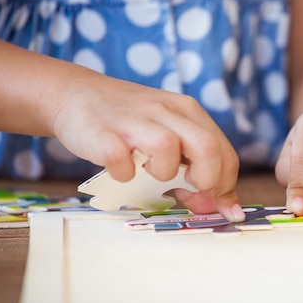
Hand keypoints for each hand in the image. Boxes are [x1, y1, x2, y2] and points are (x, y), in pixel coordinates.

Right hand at [51, 74, 244, 221]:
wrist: (75, 95)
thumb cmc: (130, 123)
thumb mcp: (169, 134)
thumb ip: (195, 165)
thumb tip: (216, 206)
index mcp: (188, 111)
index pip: (225, 152)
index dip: (226, 187)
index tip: (220, 208)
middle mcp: (166, 112)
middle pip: (207, 147)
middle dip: (206, 179)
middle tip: (188, 189)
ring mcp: (134, 121)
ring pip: (167, 148)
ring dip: (163, 172)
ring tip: (149, 172)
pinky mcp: (102, 133)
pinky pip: (121, 160)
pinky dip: (123, 174)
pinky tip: (121, 171)